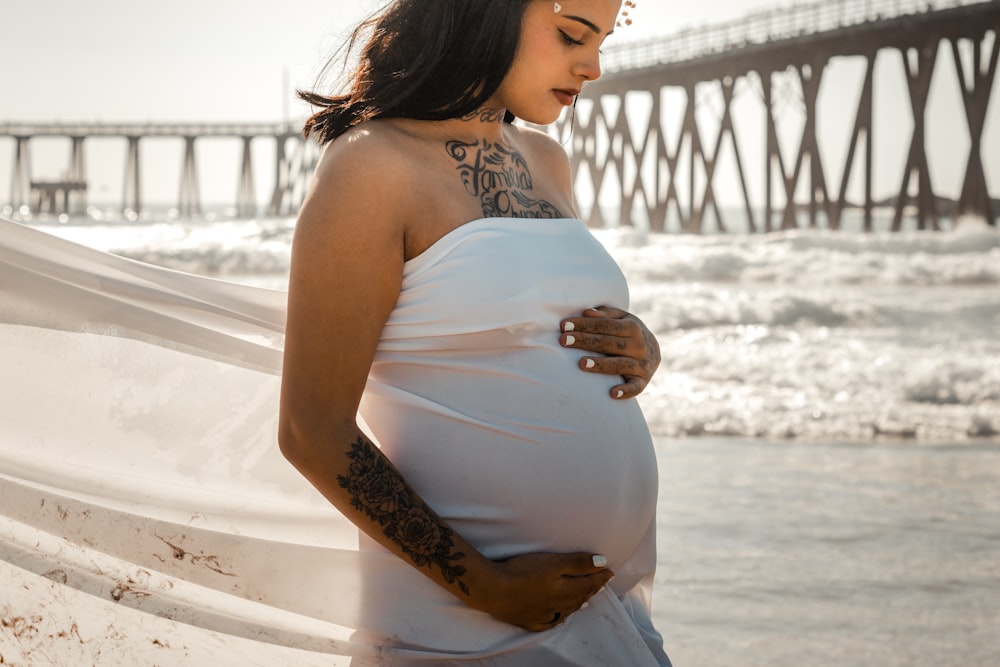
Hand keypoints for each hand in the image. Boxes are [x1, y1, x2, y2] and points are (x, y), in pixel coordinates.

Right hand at [472, 552, 613, 631]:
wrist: (493, 590)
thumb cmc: (522, 572)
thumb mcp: (553, 562)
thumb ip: (578, 563)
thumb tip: (603, 563)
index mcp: (566, 591)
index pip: (589, 583)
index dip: (600, 576)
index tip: (610, 571)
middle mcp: (558, 605)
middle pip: (580, 597)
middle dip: (592, 588)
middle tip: (601, 582)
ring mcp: (543, 615)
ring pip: (567, 610)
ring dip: (579, 603)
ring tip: (587, 599)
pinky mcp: (529, 620)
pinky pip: (550, 621)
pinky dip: (559, 617)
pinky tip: (561, 616)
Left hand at [560, 306, 660, 399]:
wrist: (654, 351)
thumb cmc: (628, 332)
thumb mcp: (621, 319)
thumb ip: (605, 315)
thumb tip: (587, 312)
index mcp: (632, 327)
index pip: (605, 325)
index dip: (585, 324)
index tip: (564, 325)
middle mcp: (638, 345)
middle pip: (609, 343)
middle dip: (585, 341)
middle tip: (564, 340)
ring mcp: (642, 364)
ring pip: (620, 364)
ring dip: (601, 364)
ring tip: (581, 363)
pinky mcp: (643, 381)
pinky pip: (635, 387)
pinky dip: (626, 391)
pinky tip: (612, 393)